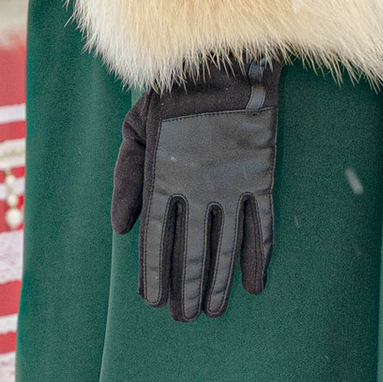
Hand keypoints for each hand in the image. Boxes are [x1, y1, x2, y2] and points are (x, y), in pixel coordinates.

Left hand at [112, 59, 279, 319]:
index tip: (151, 301)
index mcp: (163, 178)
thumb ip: (126, 178)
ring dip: (220, 282)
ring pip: (226, 247)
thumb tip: (122, 228)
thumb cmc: (173, 94)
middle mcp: (196, 190)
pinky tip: (255, 285)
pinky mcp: (260, 179)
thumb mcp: (135, 128)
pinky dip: (258, 257)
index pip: (156, 239)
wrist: (223, 64)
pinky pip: (260, 226)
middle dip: (187, 288)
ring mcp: (231, 186)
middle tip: (184, 318)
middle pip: (192, 251)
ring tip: (215, 311)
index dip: (154, 272)